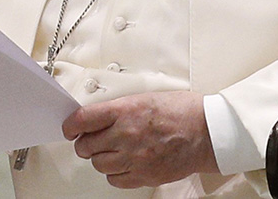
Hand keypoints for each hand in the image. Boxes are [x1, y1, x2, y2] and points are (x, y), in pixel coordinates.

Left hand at [62, 91, 218, 188]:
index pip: (83, 120)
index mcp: (126, 110)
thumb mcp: (146, 97)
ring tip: (113, 150)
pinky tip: (124, 163)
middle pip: (86, 145)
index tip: (70, 128)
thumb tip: (99, 118)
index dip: (71, 125)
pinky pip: (114, 179)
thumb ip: (120, 109)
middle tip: (93, 139)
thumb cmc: (183, 111)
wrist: (207, 132)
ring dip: (100, 157)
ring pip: (98, 164)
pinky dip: (115, 173)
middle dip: (86, 142)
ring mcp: (134, 158)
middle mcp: (126, 135)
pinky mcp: (143, 176)